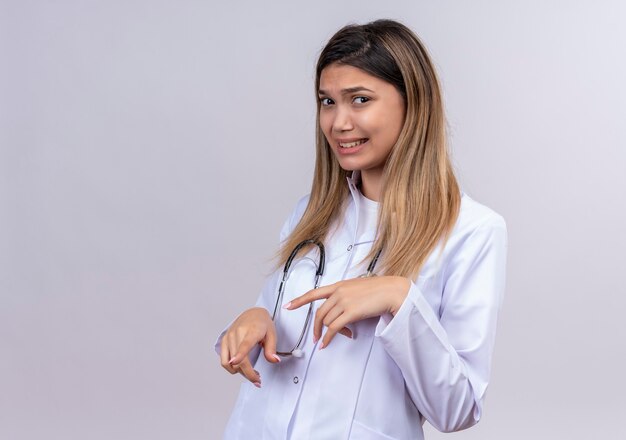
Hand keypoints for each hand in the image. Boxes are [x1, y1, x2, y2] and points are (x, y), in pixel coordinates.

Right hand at [220, 307, 280, 386]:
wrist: (252, 314)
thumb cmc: (262, 323)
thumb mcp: (272, 334)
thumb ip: (271, 349)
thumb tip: (274, 360)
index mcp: (251, 330)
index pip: (244, 343)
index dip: (239, 354)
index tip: (236, 362)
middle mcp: (237, 333)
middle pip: (239, 359)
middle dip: (248, 374)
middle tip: (258, 380)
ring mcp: (229, 337)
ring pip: (230, 362)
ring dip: (240, 372)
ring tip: (251, 373)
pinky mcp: (224, 341)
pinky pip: (224, 360)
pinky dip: (231, 368)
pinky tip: (240, 368)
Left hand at [284, 276, 409, 348]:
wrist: (392, 291)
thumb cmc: (379, 291)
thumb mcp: (358, 289)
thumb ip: (347, 298)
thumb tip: (342, 315)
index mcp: (339, 285)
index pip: (314, 293)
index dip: (299, 300)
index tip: (288, 305)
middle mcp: (338, 292)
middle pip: (319, 313)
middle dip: (315, 327)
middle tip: (315, 338)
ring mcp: (344, 301)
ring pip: (327, 321)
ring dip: (326, 334)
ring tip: (329, 341)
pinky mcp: (350, 312)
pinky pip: (333, 328)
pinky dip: (328, 338)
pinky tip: (326, 344)